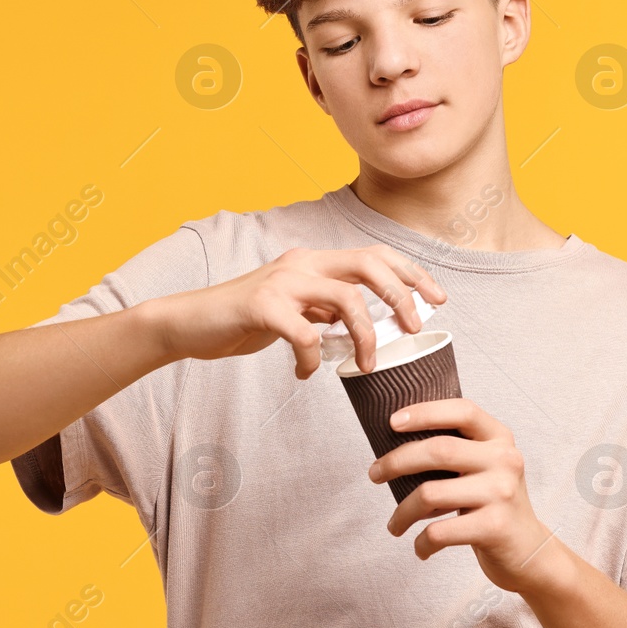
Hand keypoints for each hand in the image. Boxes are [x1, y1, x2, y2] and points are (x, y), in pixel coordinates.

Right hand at [148, 245, 446, 378]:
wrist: (189, 323)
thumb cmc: (244, 318)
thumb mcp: (294, 309)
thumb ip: (324, 310)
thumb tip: (359, 325)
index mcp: (315, 262)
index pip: (375, 255)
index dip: (412, 273)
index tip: (437, 298)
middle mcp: (303, 264)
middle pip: (370, 265)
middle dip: (402, 296)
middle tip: (414, 328)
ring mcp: (282, 282)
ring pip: (347, 298)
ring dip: (366, 335)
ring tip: (366, 365)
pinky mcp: (262, 306)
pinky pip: (305, 335)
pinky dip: (312, 359)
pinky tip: (305, 373)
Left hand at [367, 397, 563, 594]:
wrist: (530, 551)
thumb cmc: (493, 505)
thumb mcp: (485, 467)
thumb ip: (456, 449)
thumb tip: (394, 442)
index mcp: (499, 438)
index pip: (462, 411)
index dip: (424, 412)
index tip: (391, 422)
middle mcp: (504, 461)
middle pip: (438, 450)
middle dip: (396, 462)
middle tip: (374, 474)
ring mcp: (501, 493)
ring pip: (430, 494)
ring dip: (402, 512)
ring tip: (395, 525)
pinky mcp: (495, 527)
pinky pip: (439, 532)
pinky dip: (422, 542)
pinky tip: (421, 547)